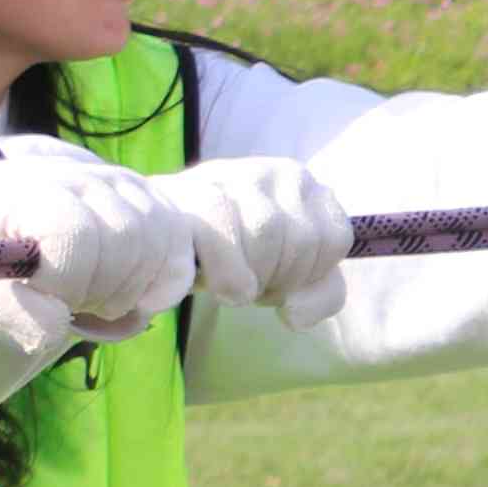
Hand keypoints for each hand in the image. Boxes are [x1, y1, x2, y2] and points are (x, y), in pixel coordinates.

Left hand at [0, 147, 193, 361]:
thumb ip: (0, 310)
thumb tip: (56, 330)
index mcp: (26, 190)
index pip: (77, 235)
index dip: (64, 282)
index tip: (37, 295)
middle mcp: (81, 175)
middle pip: (129, 238)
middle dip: (102, 291)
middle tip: (67, 305)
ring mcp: (117, 181)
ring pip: (163, 237)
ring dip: (135, 287)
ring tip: (91, 299)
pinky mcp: (141, 196)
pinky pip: (178, 238)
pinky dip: (163, 278)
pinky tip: (130, 294)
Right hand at [164, 156, 352, 329]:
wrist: (153, 237)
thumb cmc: (229, 255)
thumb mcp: (284, 273)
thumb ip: (317, 294)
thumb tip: (297, 314)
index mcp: (305, 186)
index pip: (334, 241)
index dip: (307, 274)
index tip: (278, 277)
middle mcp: (277, 172)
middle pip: (302, 244)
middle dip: (275, 279)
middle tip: (246, 279)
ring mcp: (236, 176)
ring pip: (266, 238)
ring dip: (248, 279)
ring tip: (227, 279)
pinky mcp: (194, 194)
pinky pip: (224, 239)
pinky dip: (226, 276)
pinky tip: (212, 286)